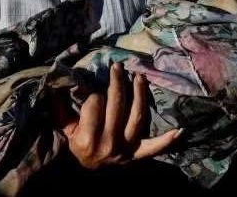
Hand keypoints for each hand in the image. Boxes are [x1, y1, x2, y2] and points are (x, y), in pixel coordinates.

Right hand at [60, 63, 181, 169]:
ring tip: (139, 76)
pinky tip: (180, 130)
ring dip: (140, 94)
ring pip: (137, 116)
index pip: (96, 104)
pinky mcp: (137, 154)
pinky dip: (167, 140)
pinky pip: (154, 147)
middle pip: (117, 105)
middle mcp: (108, 144)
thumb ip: (60, 105)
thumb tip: (56, 80)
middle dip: (117, 82)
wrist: (89, 169)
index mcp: (87, 138)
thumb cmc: (76, 142)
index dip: (94, 93)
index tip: (94, 89)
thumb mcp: (65, 127)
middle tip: (118, 67)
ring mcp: (125, 149)